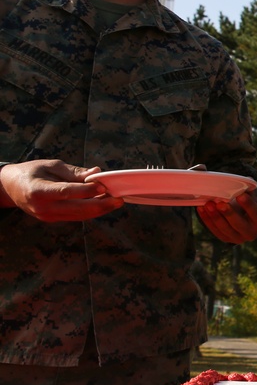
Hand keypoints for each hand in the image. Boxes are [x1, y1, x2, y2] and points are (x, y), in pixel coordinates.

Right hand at [0, 159, 123, 220]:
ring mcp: (48, 216)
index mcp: (38, 191)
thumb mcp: (50, 165)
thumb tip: (97, 173)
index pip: (66, 192)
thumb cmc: (31, 172)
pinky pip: (76, 216)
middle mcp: (43, 207)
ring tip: (116, 201)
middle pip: (77, 209)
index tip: (104, 186)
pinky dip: (91, 211)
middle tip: (119, 199)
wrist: (10, 188)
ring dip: (100, 209)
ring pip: (79, 215)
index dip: (87, 190)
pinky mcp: (53, 219)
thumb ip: (74, 171)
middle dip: (101, 205)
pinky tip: (104, 203)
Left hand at [197, 188, 256, 243]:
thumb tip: (240, 181)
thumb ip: (247, 189)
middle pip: (239, 224)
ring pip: (224, 228)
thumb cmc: (248, 203)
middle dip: (229, 214)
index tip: (240, 195)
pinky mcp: (226, 239)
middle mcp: (252, 233)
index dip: (248, 205)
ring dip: (215, 216)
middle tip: (220, 203)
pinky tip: (202, 209)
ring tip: (208, 204)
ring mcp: (238, 238)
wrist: (244, 217)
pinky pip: (214, 230)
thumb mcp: (251, 196)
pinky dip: (207, 219)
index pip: (256, 213)